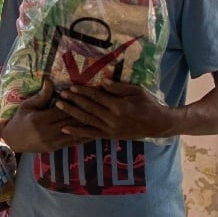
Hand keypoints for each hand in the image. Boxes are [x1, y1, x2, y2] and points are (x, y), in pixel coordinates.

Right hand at [0, 78, 92, 152]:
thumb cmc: (19, 119)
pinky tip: (92, 134)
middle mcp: (47, 132)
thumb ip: (41, 96)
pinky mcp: (54, 148)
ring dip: (86, 127)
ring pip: (73, 133)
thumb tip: (50, 82)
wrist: (12, 140)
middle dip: (83, 113)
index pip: (61, 110)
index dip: (73, 103)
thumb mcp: (27, 105)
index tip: (83, 96)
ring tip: (100, 120)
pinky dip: (82, 138)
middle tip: (97, 106)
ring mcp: (51, 142)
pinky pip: (71, 143)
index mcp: (39, 120)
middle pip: (69, 121)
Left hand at [54, 79, 170, 139]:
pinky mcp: (109, 136)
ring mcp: (109, 129)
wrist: (157, 124)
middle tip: (60, 94)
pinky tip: (64, 128)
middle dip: (73, 100)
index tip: (71, 86)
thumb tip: (102, 80)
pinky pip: (90, 134)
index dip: (83, 91)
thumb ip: (118, 87)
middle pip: (89, 108)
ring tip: (59, 106)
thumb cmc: (148, 104)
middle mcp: (112, 119)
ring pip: (86, 120)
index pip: (97, 97)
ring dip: (71, 113)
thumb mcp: (136, 91)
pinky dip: (77, 131)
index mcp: (119, 106)